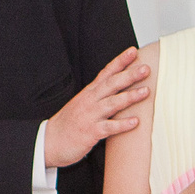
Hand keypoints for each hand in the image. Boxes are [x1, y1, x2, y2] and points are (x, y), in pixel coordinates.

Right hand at [44, 49, 150, 167]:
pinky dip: (122, 125)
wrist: (48, 142)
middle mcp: (90, 101)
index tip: (133, 51)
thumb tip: (118, 89)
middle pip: (111, 84)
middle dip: (129, 75)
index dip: (120, 61)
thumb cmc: (68, 124)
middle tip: (146, 68)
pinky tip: (135, 122)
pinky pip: (108, 127)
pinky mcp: (90, 132)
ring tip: (145, 91)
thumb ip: (98, 96)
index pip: (106, 73)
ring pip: (112, 103)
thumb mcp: (82, 104)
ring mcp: (90, 116)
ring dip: (129, 96)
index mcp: (89, 93)